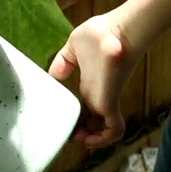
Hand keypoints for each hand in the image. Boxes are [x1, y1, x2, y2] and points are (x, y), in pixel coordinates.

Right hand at [48, 13, 139, 148]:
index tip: (63, 121)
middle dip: (83, 134)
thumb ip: (63, 62)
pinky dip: (102, 140)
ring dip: (93, 141)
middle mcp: (98, 95)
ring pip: (105, 131)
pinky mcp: (110, 102)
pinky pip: (112, 130)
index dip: (76, 118)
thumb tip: (53, 75)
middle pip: (94, 124)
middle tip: (69, 136)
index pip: (85, 108)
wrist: (117, 30)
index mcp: (90, 84)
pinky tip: (88, 140)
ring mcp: (105, 99)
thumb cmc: (100, 33)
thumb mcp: (73, 47)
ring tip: (79, 140)